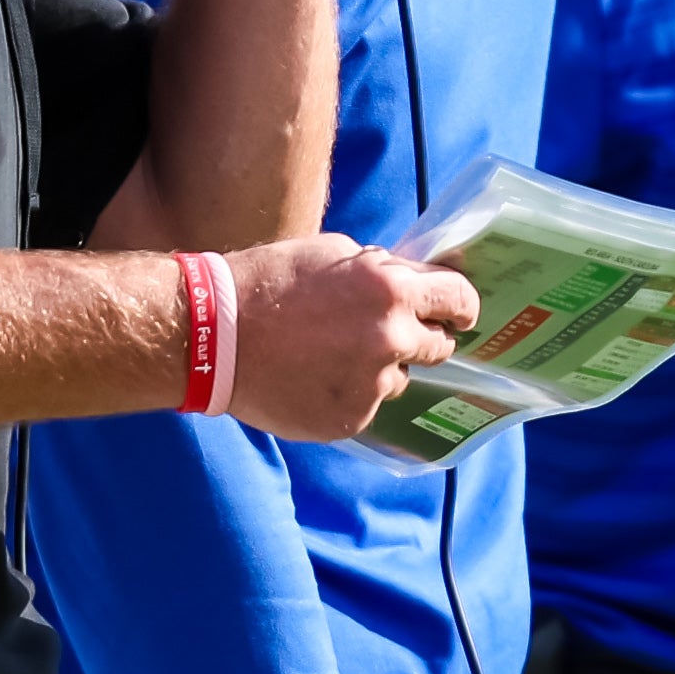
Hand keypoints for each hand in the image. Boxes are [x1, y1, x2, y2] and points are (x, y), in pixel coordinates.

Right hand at [221, 233, 478, 440]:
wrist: (212, 337)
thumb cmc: (269, 283)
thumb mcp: (331, 254)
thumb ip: (381, 270)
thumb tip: (413, 282)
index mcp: (391, 291)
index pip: (459, 300)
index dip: (462, 305)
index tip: (458, 312)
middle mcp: (390, 340)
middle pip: (438, 346)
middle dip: (420, 336)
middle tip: (385, 333)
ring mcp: (371, 385)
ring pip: (399, 379)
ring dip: (379, 368)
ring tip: (330, 355)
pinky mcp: (349, 419)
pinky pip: (367, 405)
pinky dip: (349, 393)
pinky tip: (312, 377)